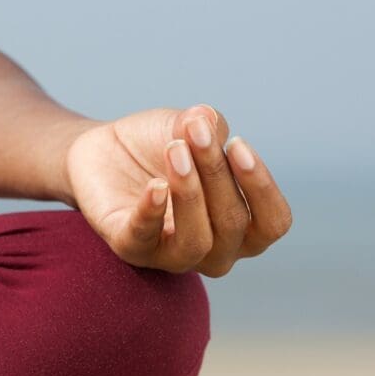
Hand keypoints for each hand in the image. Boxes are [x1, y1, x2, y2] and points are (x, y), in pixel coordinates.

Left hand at [65, 104, 291, 276]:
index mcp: (241, 226)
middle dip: (216, 172)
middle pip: (233, 224)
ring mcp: (171, 256)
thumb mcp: (187, 127)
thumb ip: (205, 125)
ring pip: (196, 242)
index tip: (236, 143)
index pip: (272, 223)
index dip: (261, 186)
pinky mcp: (131, 249)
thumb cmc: (159, 146)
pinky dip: (151, 212)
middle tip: (194, 131)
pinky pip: (144, 240)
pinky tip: (155, 185)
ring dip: (190, 193)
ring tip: (174, 150)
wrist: (102, 151)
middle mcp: (214, 250)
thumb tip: (208, 119)